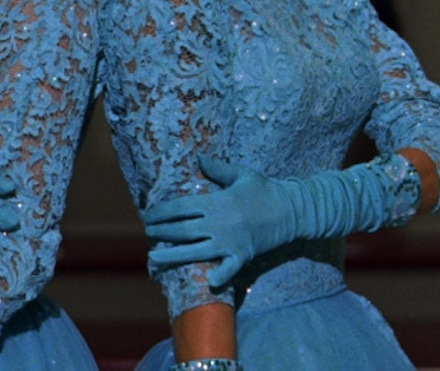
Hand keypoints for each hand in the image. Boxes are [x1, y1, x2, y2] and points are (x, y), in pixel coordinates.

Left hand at [145, 158, 299, 288]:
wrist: (292, 210)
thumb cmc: (265, 189)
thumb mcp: (241, 174)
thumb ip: (217, 168)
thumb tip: (199, 156)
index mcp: (216, 201)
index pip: (181, 206)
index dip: (162, 211)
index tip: (149, 214)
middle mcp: (218, 223)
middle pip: (182, 229)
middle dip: (162, 231)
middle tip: (147, 233)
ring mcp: (229, 242)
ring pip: (195, 251)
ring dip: (173, 255)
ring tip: (153, 258)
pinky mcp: (243, 256)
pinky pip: (228, 269)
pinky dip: (219, 276)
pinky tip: (207, 282)